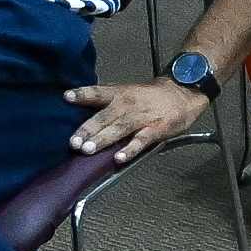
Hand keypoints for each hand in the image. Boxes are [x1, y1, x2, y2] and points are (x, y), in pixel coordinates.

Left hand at [64, 75, 207, 162]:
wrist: (184, 92)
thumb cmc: (152, 97)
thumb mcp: (129, 93)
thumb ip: (109, 104)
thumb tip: (84, 119)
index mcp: (120, 94)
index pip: (98, 93)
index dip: (82, 94)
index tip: (67, 96)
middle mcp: (128, 105)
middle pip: (104, 116)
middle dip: (87, 129)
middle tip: (73, 142)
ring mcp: (142, 117)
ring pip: (119, 129)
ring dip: (102, 139)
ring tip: (87, 149)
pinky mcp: (156, 129)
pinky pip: (140, 141)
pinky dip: (129, 149)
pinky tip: (118, 158)